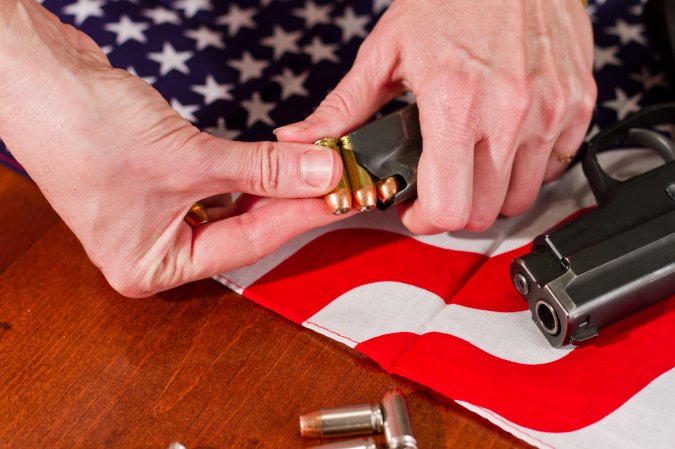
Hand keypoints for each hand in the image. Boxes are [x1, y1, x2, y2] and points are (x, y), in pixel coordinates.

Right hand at [0, 1, 342, 296]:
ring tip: (314, 171)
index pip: (246, 245)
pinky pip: (217, 183)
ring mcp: (154, 215)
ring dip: (271, 185)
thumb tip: (320, 174)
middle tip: (334, 183)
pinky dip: (246, 172)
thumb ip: (261, 170)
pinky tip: (275, 162)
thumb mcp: (187, 159)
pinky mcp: (158, 182)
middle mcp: (152, 247)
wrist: (36, 77)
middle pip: (241, 229)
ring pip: (231, 206)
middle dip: (288, 202)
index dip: (297, 217)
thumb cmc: (83, 129)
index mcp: (150, 266)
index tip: (337, 197)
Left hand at [275, 0, 595, 232]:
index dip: (425, 220)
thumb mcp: (386, 51)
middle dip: (455, 210)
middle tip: (440, 186)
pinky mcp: (578, 103)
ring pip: (522, 198)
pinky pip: (555, 166)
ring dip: (492, 194)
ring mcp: (550, 110)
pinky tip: (505, 142)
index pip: (447, 207)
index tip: (416, 210)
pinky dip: (528, 168)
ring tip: (471, 164)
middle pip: (484, 213)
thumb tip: (305, 139)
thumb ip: (345, 107)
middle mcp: (510, 113)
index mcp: (455, 103)